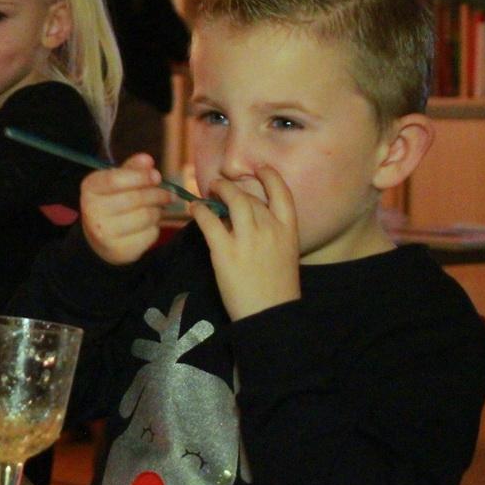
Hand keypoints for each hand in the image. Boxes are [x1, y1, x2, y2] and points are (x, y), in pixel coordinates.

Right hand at [80, 153, 172, 265]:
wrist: (100, 239)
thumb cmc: (112, 203)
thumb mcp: (116, 181)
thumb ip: (132, 169)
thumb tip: (147, 160)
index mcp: (90, 188)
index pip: (116, 179)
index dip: (141, 177)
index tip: (157, 176)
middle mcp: (93, 211)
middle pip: (136, 198)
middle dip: (158, 194)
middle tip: (168, 193)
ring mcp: (105, 233)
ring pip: (147, 216)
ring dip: (158, 211)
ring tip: (155, 208)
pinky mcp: (120, 250)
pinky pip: (150, 234)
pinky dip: (155, 227)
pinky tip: (148, 225)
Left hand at [191, 166, 300, 320]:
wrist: (270, 315)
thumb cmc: (277, 289)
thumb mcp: (286, 254)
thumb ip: (272, 232)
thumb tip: (247, 217)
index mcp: (288, 230)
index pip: (282, 192)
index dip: (270, 176)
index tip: (260, 168)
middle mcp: (270, 229)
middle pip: (250, 196)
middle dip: (234, 187)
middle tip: (221, 186)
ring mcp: (248, 239)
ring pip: (232, 200)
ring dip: (218, 191)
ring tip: (209, 191)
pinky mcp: (226, 252)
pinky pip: (209, 221)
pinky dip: (200, 211)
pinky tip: (195, 210)